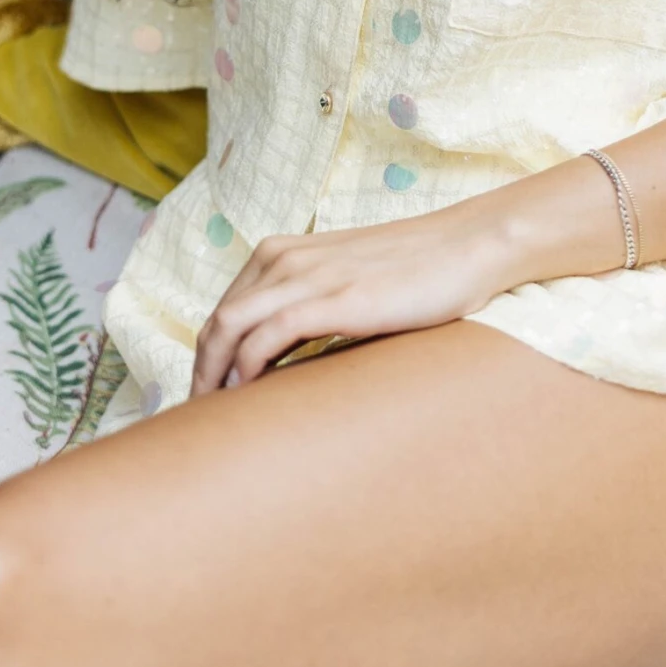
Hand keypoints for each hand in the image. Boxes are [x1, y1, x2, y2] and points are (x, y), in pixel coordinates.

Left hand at [189, 196, 524, 395]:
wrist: (464, 247)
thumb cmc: (410, 271)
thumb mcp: (342, 280)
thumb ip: (307, 306)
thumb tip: (279, 361)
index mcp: (281, 252)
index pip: (223, 310)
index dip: (207, 357)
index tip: (208, 396)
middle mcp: (284, 258)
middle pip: (216, 322)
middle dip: (201, 373)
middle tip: (202, 419)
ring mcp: (308, 276)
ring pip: (231, 327)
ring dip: (214, 376)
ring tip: (217, 418)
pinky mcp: (335, 298)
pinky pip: (269, 334)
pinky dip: (248, 365)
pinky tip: (248, 395)